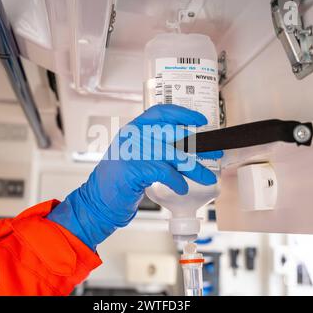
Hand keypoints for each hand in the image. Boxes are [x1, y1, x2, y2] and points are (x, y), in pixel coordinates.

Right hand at [47, 105, 222, 249]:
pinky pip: (164, 172)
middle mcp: (132, 136)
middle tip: (215, 153)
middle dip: (199, 145)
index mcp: (133, 129)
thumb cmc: (118, 180)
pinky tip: (182, 188)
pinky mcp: (132, 170)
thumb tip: (187, 149)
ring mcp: (131, 152)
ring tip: (208, 179)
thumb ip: (155, 148)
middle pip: (173, 134)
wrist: (97, 200)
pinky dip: (177, 181)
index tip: (200, 119)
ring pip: (173, 155)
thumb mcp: (136, 157)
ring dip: (195, 168)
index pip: (160, 112)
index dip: (183, 113)